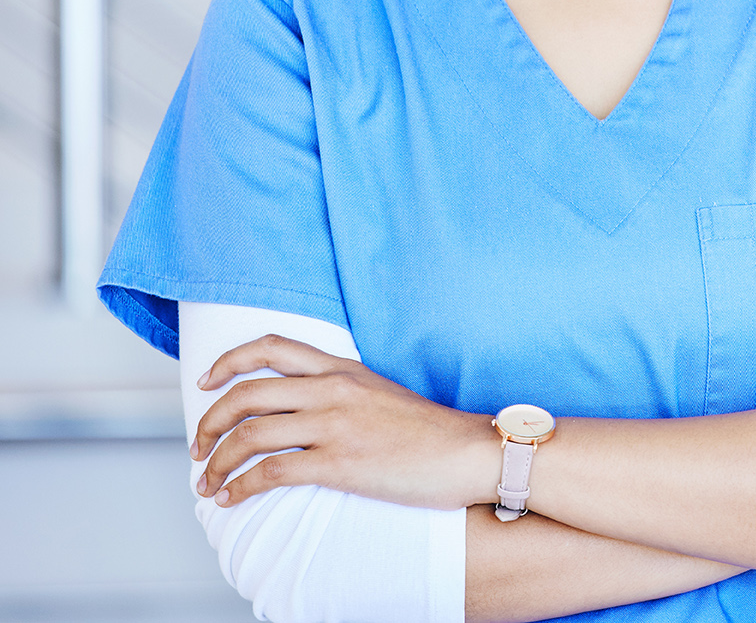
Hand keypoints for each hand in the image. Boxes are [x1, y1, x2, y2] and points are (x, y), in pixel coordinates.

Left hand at [191, 335, 499, 509]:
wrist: (468, 452)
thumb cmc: (430, 432)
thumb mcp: (381, 394)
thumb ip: (341, 392)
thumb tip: (302, 409)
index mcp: (343, 369)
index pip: (272, 347)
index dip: (229, 361)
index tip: (206, 382)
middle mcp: (333, 390)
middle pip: (247, 394)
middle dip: (209, 422)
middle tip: (197, 446)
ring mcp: (335, 425)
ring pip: (250, 434)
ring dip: (216, 461)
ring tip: (207, 482)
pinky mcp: (340, 463)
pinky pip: (271, 472)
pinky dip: (240, 487)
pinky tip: (231, 498)